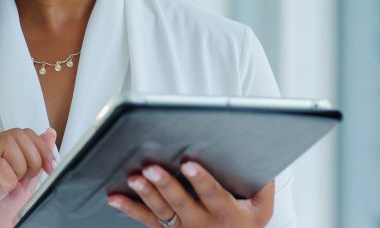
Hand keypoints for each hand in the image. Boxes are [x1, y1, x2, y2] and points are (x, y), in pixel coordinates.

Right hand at [0, 127, 56, 227]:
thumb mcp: (25, 182)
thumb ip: (35, 157)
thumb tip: (49, 134)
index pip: (20, 132)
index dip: (40, 147)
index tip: (49, 166)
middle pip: (15, 135)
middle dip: (32, 158)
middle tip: (26, 180)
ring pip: (7, 144)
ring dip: (19, 169)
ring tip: (10, 187)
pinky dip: (7, 182)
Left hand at [106, 161, 274, 227]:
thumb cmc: (244, 226)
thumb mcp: (261, 209)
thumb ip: (264, 186)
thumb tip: (264, 159)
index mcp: (225, 213)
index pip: (212, 194)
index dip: (201, 179)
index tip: (190, 164)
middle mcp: (201, 223)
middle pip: (181, 202)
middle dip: (165, 184)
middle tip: (152, 168)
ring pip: (160, 211)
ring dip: (145, 194)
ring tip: (133, 179)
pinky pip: (146, 221)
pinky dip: (129, 209)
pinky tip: (115, 197)